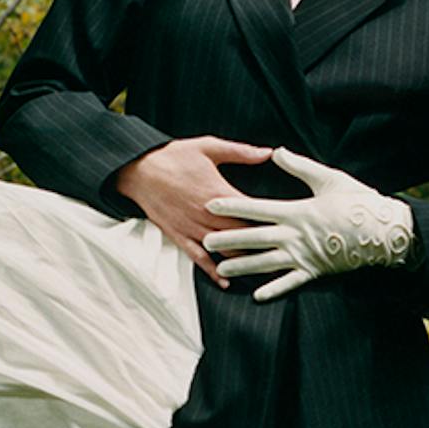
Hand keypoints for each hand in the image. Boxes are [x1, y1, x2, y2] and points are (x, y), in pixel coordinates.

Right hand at [115, 136, 273, 287]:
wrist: (138, 169)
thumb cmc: (174, 156)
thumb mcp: (208, 147)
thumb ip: (240, 152)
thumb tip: (268, 152)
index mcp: (218, 193)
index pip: (252, 212)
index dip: (271, 219)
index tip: (290, 226)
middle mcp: (207, 215)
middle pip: (242, 235)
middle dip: (263, 244)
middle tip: (285, 253)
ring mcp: (192, 229)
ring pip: (224, 251)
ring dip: (244, 261)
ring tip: (265, 271)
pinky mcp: (179, 237)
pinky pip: (198, 259)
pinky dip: (212, 271)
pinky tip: (226, 281)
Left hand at [203, 145, 413, 300]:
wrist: (384, 231)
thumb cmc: (359, 202)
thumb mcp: (329, 179)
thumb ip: (300, 167)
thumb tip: (276, 152)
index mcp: (297, 211)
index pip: (256, 208)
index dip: (231, 207)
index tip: (209, 205)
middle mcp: (295, 235)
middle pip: (254, 238)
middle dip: (228, 240)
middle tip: (205, 242)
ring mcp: (304, 255)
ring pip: (266, 263)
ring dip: (243, 266)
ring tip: (221, 269)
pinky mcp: (315, 271)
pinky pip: (290, 282)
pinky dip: (274, 289)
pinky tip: (257, 295)